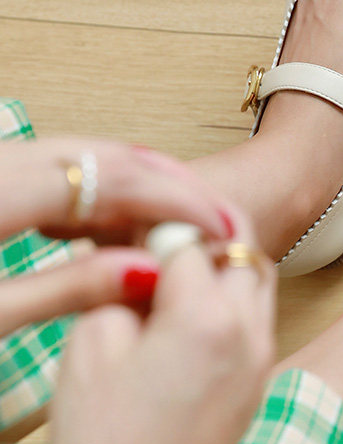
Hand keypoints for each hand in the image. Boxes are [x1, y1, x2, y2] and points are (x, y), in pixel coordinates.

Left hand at [0, 137, 233, 335]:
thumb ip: (65, 290)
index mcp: (2, 192)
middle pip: (112, 156)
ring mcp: (3, 159)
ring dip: (147, 179)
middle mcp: (6, 161)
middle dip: (175, 184)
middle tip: (220, 217)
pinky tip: (129, 210)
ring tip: (188, 215)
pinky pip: (69, 162)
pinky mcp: (0, 169)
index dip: (177, 201)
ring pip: (93, 152)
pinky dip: (111, 181)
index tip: (219, 228)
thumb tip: (147, 273)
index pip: (115, 180)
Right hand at [30, 215, 275, 443]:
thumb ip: (119, 282)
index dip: (157, 228)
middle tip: (166, 230)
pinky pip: (259, 316)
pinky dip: (234, 297)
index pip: (190, 239)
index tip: (136, 224)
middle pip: (241, 248)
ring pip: (257, 279)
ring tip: (181, 267)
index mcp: (207, 317)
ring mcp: (262, 360)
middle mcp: (249, 333)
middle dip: (204, 230)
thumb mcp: (92, 344)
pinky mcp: (260, 383)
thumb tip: (134, 249)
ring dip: (226, 261)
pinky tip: (194, 308)